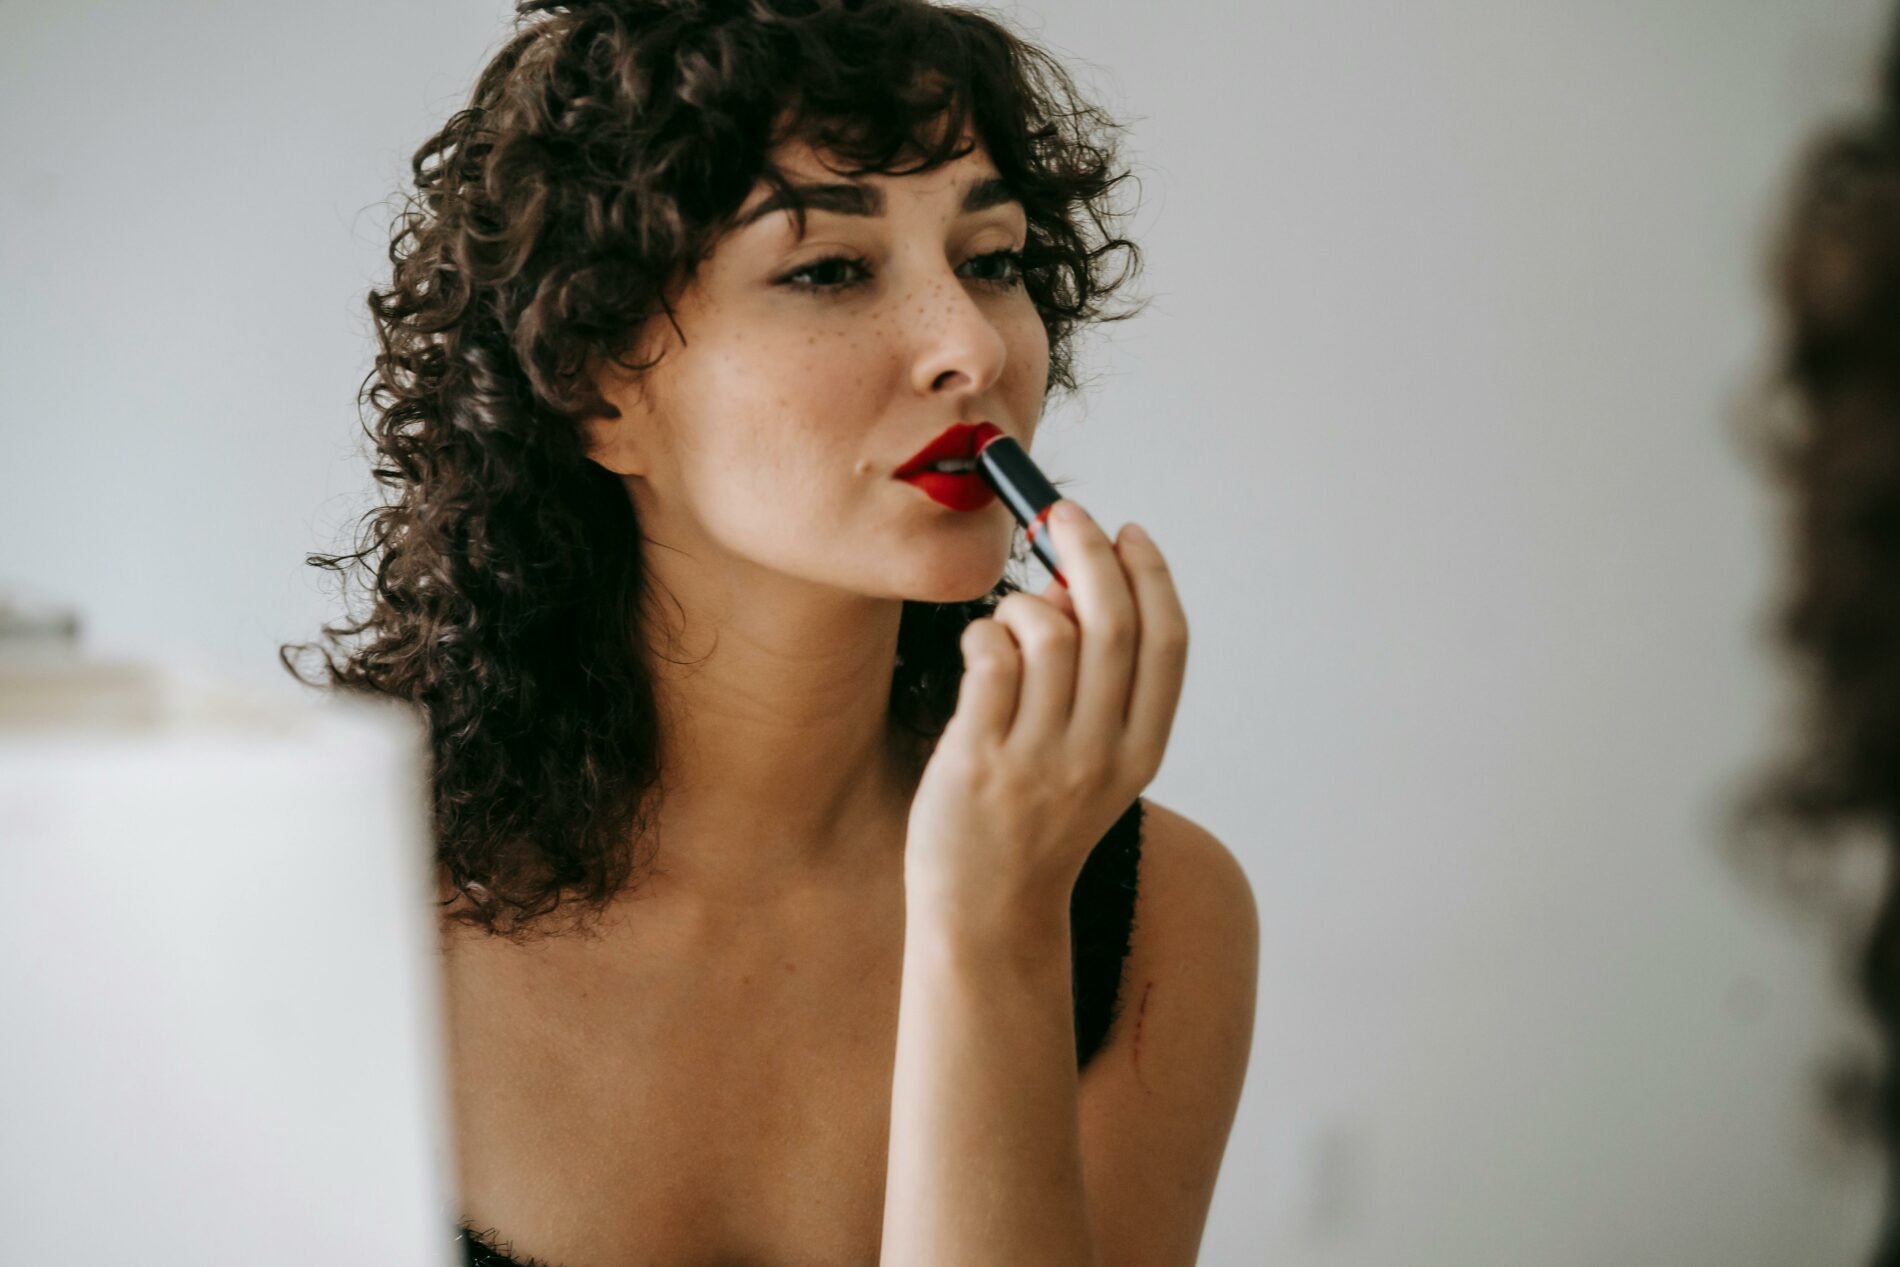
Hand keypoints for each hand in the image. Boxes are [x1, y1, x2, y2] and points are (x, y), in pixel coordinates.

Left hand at [904, 500, 1189, 928]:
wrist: (987, 914)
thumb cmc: (1033, 825)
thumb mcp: (1090, 763)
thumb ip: (1094, 684)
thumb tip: (1072, 582)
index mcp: (1140, 751)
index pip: (1167, 643)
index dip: (1151, 574)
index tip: (1127, 531)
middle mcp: (1098, 754)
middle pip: (1112, 624)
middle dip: (1088, 550)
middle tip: (1062, 515)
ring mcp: (1039, 760)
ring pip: (1048, 634)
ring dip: (1025, 601)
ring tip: (1009, 617)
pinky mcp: (979, 762)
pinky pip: (990, 662)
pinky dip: (984, 633)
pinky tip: (979, 647)